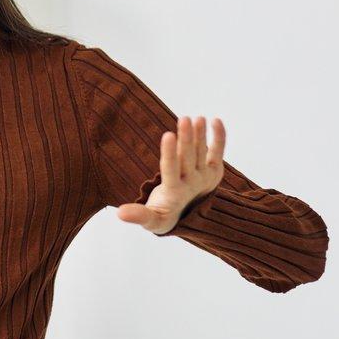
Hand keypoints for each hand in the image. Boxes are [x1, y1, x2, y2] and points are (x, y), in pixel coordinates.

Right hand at [116, 115, 225, 233]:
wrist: (188, 217)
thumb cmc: (163, 214)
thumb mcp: (152, 220)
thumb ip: (138, 216)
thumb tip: (119, 213)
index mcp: (174, 192)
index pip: (171, 170)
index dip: (170, 153)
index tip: (168, 135)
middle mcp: (192, 183)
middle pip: (189, 158)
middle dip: (187, 138)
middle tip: (183, 119)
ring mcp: (204, 175)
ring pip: (202, 152)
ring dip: (200, 134)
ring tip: (198, 118)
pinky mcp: (213, 170)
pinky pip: (217, 151)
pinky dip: (219, 137)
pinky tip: (215, 121)